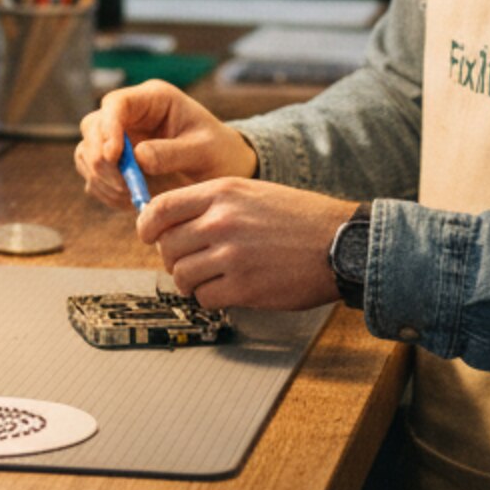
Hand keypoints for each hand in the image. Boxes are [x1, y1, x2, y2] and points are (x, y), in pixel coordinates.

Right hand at [73, 81, 256, 206]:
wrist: (222, 171)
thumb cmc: (218, 152)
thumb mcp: (204, 151)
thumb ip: (172, 152)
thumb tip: (137, 157)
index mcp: (153, 100)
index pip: (116, 104)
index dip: (108, 128)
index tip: (114, 156)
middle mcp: (130, 116)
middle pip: (92, 127)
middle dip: (100, 157)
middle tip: (122, 185)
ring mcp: (119, 139)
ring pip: (88, 153)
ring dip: (102, 178)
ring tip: (132, 196)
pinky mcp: (115, 164)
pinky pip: (95, 177)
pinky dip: (107, 192)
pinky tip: (131, 201)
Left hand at [137, 177, 348, 310]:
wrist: (341, 243)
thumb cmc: (300, 218)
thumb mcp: (253, 192)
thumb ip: (212, 203)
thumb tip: (171, 222)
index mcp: (222, 192)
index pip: (160, 208)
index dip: (147, 226)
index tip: (148, 236)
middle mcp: (222, 221)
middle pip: (167, 246)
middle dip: (172, 258)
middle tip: (188, 261)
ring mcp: (231, 255)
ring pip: (181, 275)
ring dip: (190, 281)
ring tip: (210, 277)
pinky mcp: (243, 287)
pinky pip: (204, 297)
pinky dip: (210, 297)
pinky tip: (228, 289)